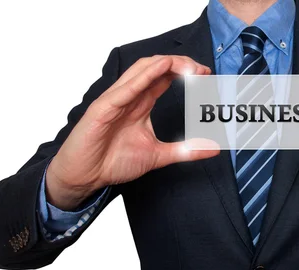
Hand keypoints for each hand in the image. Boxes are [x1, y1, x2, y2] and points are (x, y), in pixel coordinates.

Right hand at [46, 55, 218, 208]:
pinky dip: (144, 76)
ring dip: (167, 64)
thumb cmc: (112, 161)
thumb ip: (185, 151)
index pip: (164, 77)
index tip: (206, 75)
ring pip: (141, 70)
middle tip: (202, 70)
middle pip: (156, 67)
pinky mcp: (103, 108)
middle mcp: (129, 96)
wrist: (85, 176)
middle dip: (181, 64)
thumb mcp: (158, 156)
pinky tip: (161, 69)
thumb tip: (212, 149)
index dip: (186, 72)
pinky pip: (125, 88)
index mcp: (140, 103)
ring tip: (189, 68)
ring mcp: (115, 99)